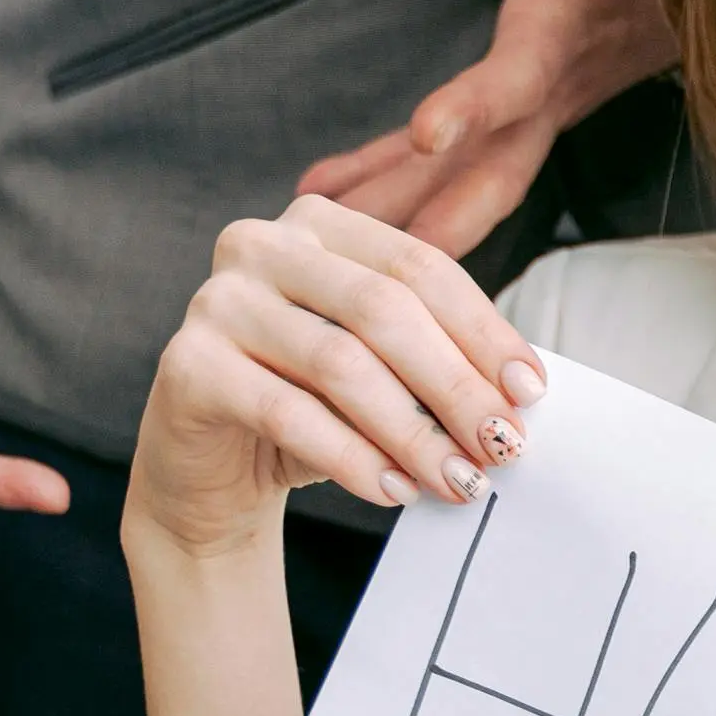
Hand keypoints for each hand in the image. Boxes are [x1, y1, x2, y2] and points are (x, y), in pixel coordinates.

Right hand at [126, 194, 548, 563]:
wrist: (213, 476)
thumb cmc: (311, 410)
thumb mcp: (381, 372)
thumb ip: (436, 359)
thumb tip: (520, 391)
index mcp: (319, 224)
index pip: (419, 267)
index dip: (482, 330)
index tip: (530, 392)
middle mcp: (261, 245)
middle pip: (384, 309)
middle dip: (455, 385)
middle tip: (502, 446)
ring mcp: (216, 300)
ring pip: (340, 362)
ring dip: (412, 431)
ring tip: (458, 480)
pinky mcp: (186, 364)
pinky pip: (286, 412)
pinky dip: (351, 457)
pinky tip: (394, 491)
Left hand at [293, 0, 678, 255]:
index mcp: (564, 31)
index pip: (517, 78)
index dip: (474, 104)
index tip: (426, 131)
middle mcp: (552, 88)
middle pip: (488, 170)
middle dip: (428, 218)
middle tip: (362, 265)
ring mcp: (540, 107)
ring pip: (467, 179)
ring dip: (400, 213)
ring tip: (317, 241)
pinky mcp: (527, 108)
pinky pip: (458, 160)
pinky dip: (399, 179)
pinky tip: (341, 194)